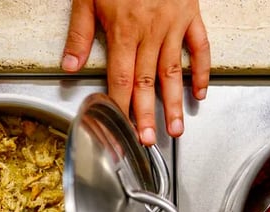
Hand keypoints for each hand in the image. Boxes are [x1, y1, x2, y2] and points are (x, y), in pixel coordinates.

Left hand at [62, 0, 210, 145]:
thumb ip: (79, 33)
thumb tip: (69, 65)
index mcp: (123, 30)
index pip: (122, 79)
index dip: (121, 107)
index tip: (121, 129)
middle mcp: (149, 32)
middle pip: (147, 82)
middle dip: (147, 115)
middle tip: (147, 140)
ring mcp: (173, 24)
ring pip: (173, 71)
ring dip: (175, 103)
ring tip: (176, 129)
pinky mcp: (190, 14)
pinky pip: (200, 46)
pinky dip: (201, 70)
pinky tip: (199, 92)